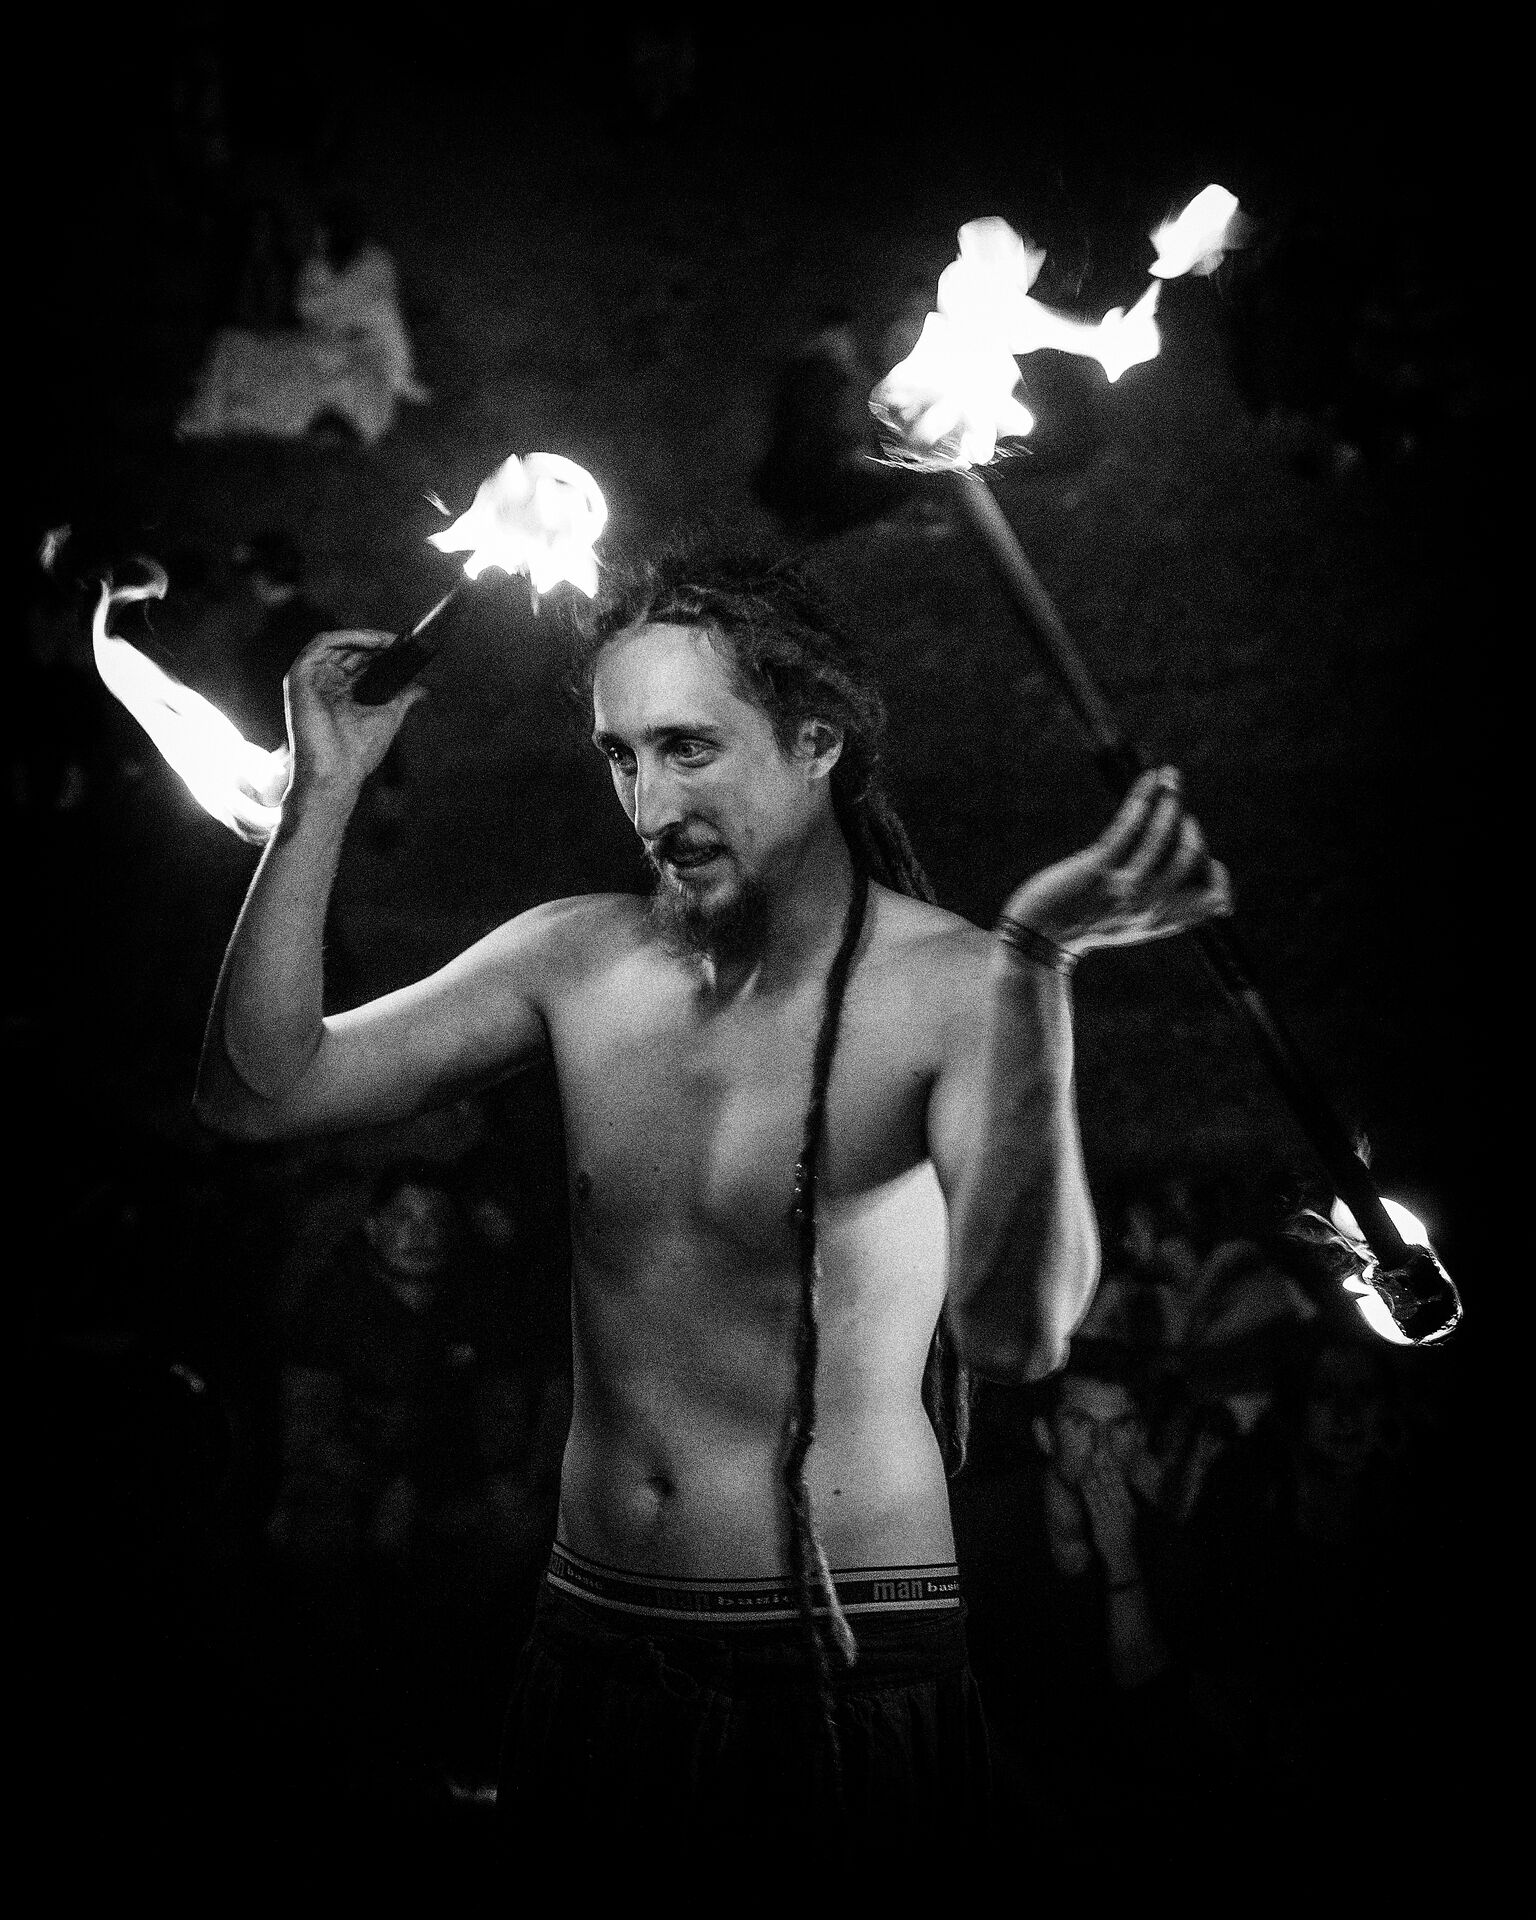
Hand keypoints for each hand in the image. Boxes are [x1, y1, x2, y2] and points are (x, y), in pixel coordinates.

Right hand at [283, 629, 425, 797]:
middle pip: (349, 649)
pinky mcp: (299, 676)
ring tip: (389, 640)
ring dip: (364, 636)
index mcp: (339, 693)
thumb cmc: (356, 754)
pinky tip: (371, 640)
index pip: (359, 661)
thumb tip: (424, 686)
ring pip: (336, 642)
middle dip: (375, 643)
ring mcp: (310, 679)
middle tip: (401, 642)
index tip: (405, 647)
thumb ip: (403, 697)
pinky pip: (322, 643)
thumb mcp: (388, 716)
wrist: (335, 775)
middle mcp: (323, 684)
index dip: (380, 651)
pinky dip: (347, 636)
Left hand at [1002, 765, 1232, 955]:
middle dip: (1189, 825)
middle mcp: (1147, 907)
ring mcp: (1122, 889)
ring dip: (1170, 799)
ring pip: (1162, 836)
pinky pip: (1128, 826)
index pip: (1214, 900)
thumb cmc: (1082, 923)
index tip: (1205, 857)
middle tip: (1175, 812)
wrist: (1036, 937)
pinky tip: (1150, 778)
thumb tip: (1199, 882)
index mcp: (1161, 921)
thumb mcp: (1130, 922)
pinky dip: (1144, 796)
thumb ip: (1163, 908)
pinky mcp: (1095, 870)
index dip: (1217, 873)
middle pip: (1191, 857)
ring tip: (1169, 777)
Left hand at [1079, 1447, 1140, 1581]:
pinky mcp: (1100, 1521)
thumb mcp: (1127, 1515)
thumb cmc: (1123, 1534)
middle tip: (1096, 1445)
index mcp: (1128, 1503)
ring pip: (1101, 1487)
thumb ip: (1121, 1498)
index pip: (1119, 1479)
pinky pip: (1092, 1502)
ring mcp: (1110, 1513)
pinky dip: (1088, 1489)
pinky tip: (1083, 1479)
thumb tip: (1114, 1482)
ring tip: (1088, 1456)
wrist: (1122, 1556)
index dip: (1112, 1463)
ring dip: (1094, 1471)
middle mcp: (1120, 1506)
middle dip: (1103, 1462)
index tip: (1105, 1448)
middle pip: (1110, 1479)